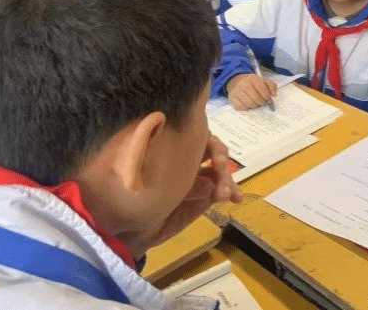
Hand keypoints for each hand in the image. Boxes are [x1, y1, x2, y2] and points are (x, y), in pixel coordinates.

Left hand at [125, 134, 242, 256]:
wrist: (131, 231)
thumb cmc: (133, 199)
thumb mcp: (147, 179)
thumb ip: (169, 169)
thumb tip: (196, 167)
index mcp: (172, 150)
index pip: (196, 136)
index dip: (208, 140)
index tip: (211, 153)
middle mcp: (188, 161)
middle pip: (213, 151)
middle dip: (220, 159)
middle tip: (221, 171)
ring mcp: (198, 179)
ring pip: (220, 171)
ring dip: (227, 179)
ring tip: (226, 195)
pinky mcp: (204, 197)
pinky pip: (222, 189)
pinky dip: (232, 191)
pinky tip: (236, 198)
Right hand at [226, 73, 276, 109]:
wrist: (235, 81)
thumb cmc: (252, 83)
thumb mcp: (263, 80)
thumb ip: (272, 86)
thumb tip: (273, 95)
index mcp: (253, 79)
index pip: (263, 90)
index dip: (267, 97)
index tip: (268, 99)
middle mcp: (244, 84)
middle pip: (257, 99)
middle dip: (261, 102)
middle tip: (262, 102)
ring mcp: (237, 91)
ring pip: (250, 104)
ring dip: (254, 105)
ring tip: (255, 102)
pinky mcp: (232, 98)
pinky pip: (242, 107)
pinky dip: (246, 107)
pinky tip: (247, 103)